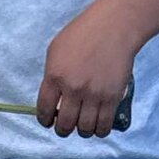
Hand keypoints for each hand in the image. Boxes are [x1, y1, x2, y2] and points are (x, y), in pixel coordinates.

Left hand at [38, 0, 138, 138]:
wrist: (114, 27)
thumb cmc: (84, 34)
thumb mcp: (56, 50)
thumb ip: (52, 76)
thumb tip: (52, 99)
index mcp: (55, 76)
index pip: (44, 109)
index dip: (45, 120)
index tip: (48, 121)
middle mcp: (73, 88)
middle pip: (64, 124)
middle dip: (62, 130)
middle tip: (65, 127)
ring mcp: (94, 94)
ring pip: (84, 129)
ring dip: (82, 131)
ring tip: (83, 125)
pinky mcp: (112, 97)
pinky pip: (104, 125)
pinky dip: (100, 131)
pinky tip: (98, 126)